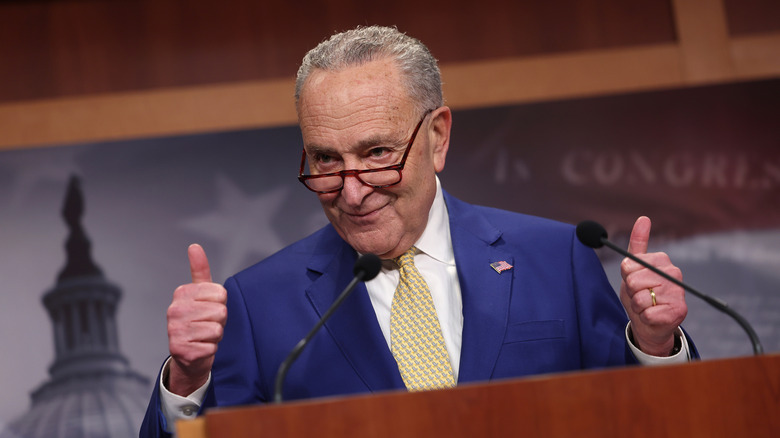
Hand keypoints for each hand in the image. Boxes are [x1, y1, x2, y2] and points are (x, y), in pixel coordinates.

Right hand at [166, 244, 227, 395]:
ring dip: (215, 336)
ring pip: (217, 329)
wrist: (188, 356)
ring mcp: (175, 331)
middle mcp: (174, 310)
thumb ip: (200, 270)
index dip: (221, 304)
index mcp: (182, 293)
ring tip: (203, 336)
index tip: (209, 309)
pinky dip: (210, 350)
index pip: (221, 294)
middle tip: (206, 325)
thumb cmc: (199, 321)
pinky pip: (212, 346)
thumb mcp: (201, 294)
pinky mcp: (181, 350)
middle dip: (219, 321)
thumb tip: (194, 246)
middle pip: (220, 312)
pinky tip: (199, 348)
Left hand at [619, 217, 686, 355]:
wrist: (649, 324)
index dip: (627, 276)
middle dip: (632, 292)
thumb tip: (644, 218)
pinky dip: (645, 317)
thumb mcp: (632, 269)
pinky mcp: (679, 311)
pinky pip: (647, 313)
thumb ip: (637, 244)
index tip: (634, 280)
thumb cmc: (640, 294)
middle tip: (641, 296)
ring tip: (647, 306)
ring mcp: (678, 292)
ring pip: (640, 298)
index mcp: (662, 260)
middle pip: (634, 281)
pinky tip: (653, 316)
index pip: (628, 265)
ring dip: (638, 306)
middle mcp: (674, 273)